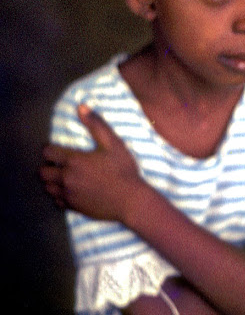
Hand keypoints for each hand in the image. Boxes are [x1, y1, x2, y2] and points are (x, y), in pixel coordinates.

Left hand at [41, 105, 143, 220]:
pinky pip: (57, 201)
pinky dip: (59, 195)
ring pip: (48, 187)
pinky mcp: (74, 207)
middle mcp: (66, 178)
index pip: (48, 153)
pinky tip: (70, 190)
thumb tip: (81, 106)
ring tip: (62, 176)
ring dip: (52, 181)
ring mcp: (69, 195)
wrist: (130, 200)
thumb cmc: (123, 169)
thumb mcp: (113, 143)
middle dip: (48, 166)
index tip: (56, 149)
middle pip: (43, 172)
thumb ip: (95, 124)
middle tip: (58, 163)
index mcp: (73, 161)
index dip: (50, 149)